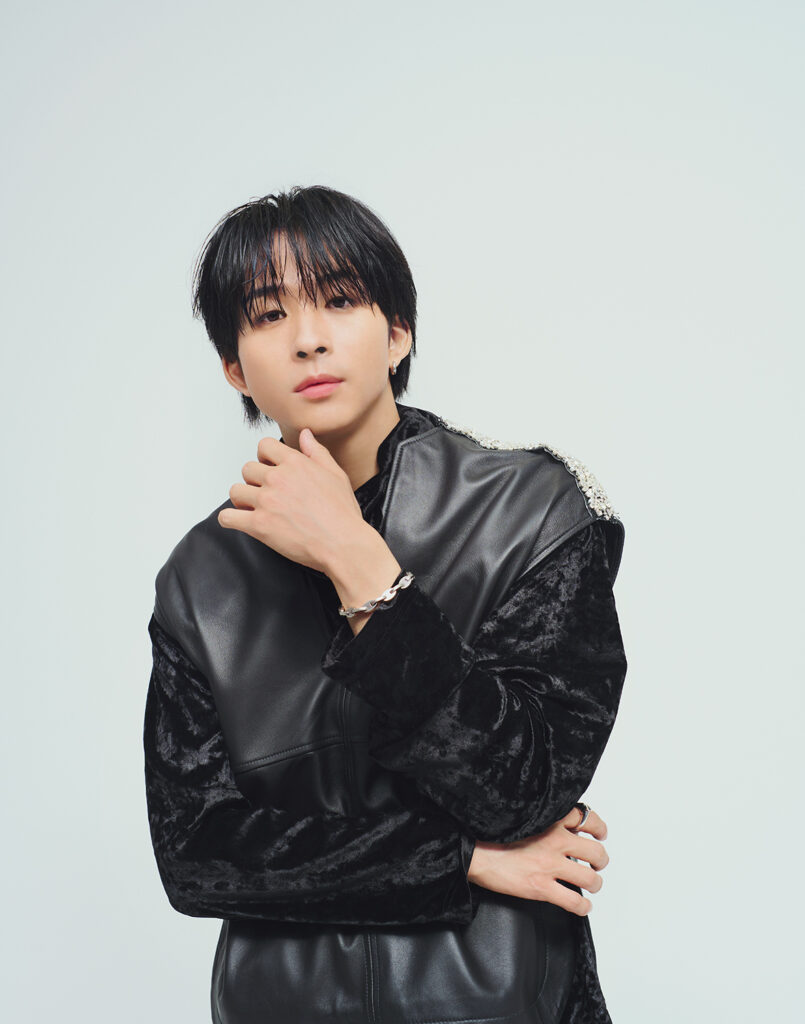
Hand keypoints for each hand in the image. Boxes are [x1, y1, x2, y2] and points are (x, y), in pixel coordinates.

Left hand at [218, 428, 365, 571]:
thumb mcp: (336, 475)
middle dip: (254, 481)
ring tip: (254, 509)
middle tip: (266, 494)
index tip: (269, 469)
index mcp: (295, 463)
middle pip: (247, 469)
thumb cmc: (342, 514)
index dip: (264, 458)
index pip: (264, 446)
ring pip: (235, 491)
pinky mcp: (258, 525)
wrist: (342, 543)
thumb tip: (305, 434)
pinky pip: (227, 517)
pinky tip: (240, 522)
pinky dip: (230, 520)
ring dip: (243, 500)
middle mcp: (277, 478)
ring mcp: (266, 501)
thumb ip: (316, 452)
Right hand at [467, 806, 609, 915]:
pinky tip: (582, 906)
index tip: (599, 834)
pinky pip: (575, 902)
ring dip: (594, 884)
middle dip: (600, 861)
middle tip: (596, 865)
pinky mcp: (542, 887)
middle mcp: (555, 840)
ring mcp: (549, 865)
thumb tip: (566, 830)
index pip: (588, 819)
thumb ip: (548, 822)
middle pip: (596, 852)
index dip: (599, 829)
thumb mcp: (525, 818)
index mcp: (551, 820)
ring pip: (591, 879)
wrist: (476, 852)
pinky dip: (583, 907)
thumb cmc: (495, 836)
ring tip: (590, 885)